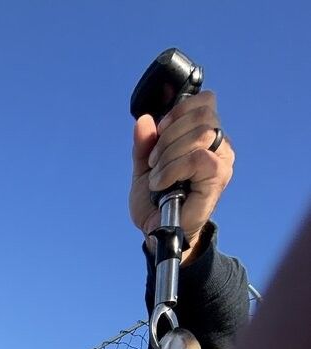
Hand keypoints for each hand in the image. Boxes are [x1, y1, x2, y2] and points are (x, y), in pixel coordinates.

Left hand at [129, 90, 233, 263]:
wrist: (156, 230)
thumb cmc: (155, 200)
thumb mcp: (143, 167)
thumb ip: (144, 144)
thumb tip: (144, 120)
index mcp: (203, 135)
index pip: (204, 101)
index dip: (178, 112)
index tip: (159, 134)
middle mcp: (218, 144)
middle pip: (202, 114)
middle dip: (169, 136)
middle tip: (155, 161)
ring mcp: (222, 160)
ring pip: (201, 134)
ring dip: (169, 154)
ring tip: (157, 176)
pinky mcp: (219, 177)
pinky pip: (198, 158)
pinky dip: (173, 169)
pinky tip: (162, 184)